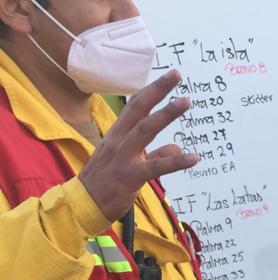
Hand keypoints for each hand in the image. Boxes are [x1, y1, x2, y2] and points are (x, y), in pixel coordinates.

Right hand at [78, 70, 198, 221]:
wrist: (82, 205)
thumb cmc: (104, 183)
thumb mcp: (129, 163)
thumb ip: (154, 154)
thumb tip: (176, 147)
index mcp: (117, 135)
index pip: (135, 107)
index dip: (152, 91)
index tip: (169, 77)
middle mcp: (119, 141)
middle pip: (139, 110)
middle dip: (158, 91)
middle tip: (176, 75)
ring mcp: (123, 157)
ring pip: (146, 130)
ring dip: (166, 114)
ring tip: (185, 101)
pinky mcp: (130, 176)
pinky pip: (156, 166)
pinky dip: (175, 161)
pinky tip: (193, 158)